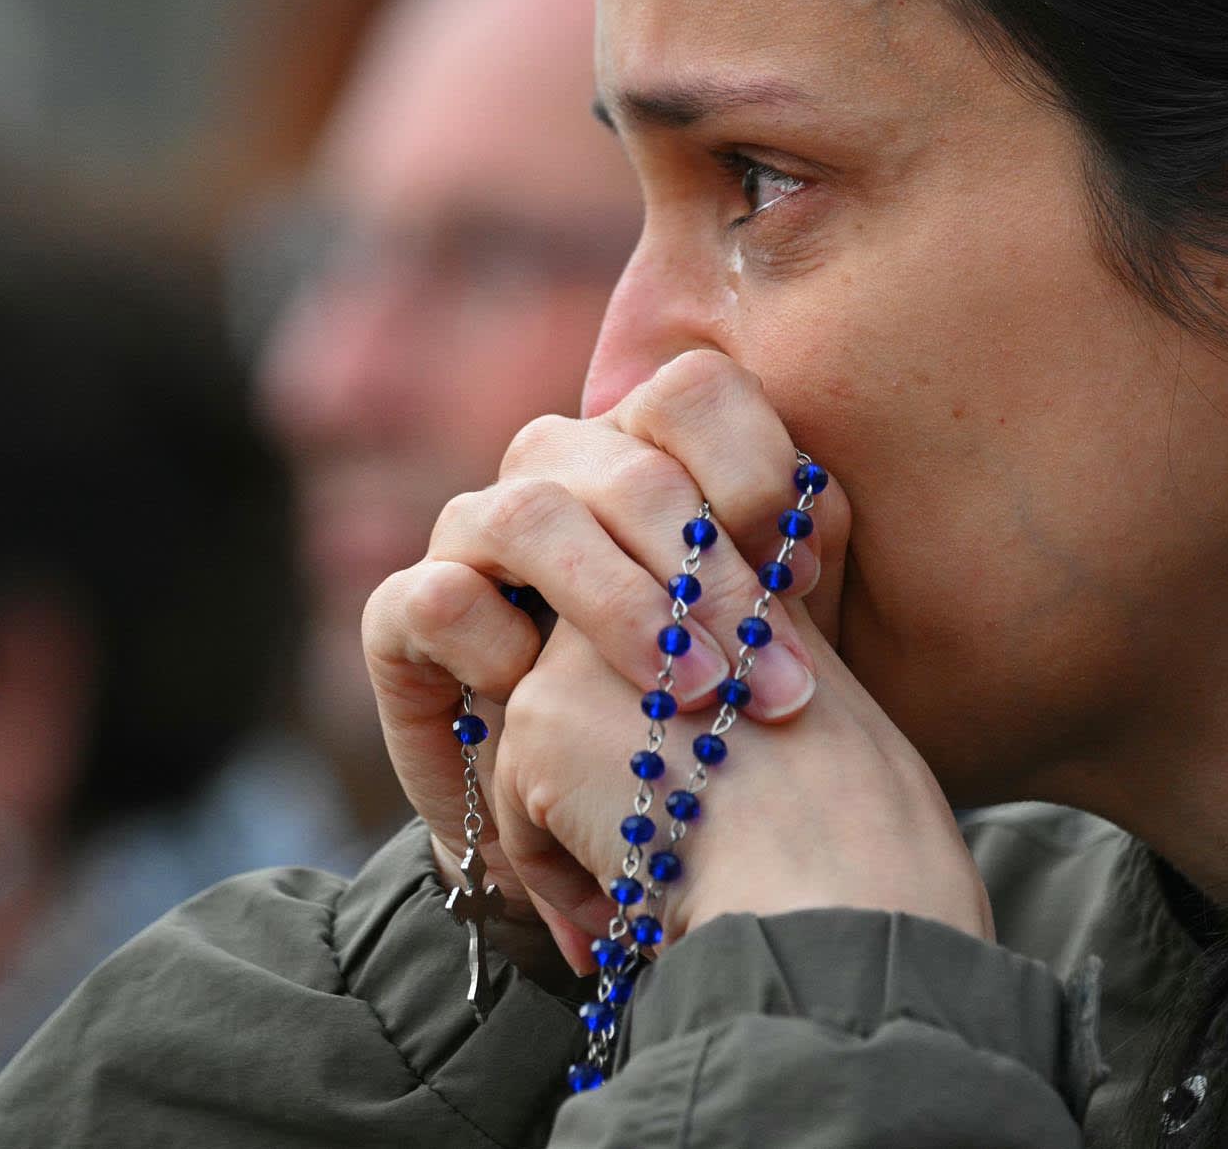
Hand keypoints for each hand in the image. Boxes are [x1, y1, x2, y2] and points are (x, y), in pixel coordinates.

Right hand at [361, 350, 987, 968]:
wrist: (613, 833)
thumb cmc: (706, 726)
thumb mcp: (765, 648)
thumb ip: (797, 575)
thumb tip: (823, 520)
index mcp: (651, 454)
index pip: (695, 393)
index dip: (754, 465)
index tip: (809, 571)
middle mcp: (558, 474)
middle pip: (623, 461)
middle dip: (709, 572)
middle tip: (770, 676)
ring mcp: (473, 536)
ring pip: (530, 513)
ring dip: (620, 605)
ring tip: (690, 694)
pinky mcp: (404, 614)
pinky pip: (439, 595)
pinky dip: (497, 643)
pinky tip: (541, 697)